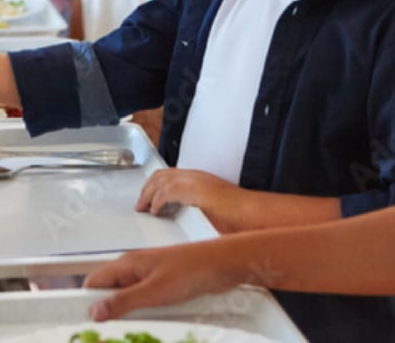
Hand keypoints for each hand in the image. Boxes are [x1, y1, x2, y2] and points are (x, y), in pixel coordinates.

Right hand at [84, 241, 239, 320]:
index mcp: (127, 264)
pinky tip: (151, 320)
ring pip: (126, 298)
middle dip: (108, 311)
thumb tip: (95, 312)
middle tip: (113, 331)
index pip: (94, 282)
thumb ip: (124, 301)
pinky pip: (143, 300)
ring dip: (127, 314)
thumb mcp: (154, 291)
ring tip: (134, 326)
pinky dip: (143, 312)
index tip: (88, 322)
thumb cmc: (192, 270)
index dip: (87, 302)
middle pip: (108, 292)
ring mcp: (148, 276)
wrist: (222, 264)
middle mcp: (134, 268)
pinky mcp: (161, 285)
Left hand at [135, 169, 250, 231]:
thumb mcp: (212, 210)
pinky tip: (156, 212)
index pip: (170, 175)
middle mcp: (195, 176)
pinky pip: (166, 192)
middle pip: (161, 175)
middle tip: (141, 204)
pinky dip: (157, 201)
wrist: (253, 215)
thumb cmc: (239, 219)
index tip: (148, 199)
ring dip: (148, 194)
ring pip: (160, 180)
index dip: (155, 186)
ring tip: (143, 208)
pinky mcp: (193, 189)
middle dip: (147, 188)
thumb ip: (196, 209)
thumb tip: (183, 219)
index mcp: (199, 179)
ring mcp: (194, 181)